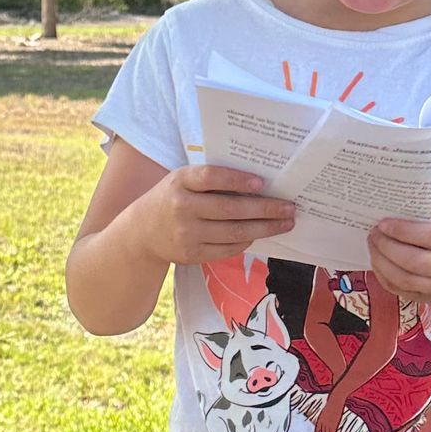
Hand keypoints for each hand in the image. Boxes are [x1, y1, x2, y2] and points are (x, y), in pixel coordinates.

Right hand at [137, 164, 292, 265]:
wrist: (141, 233)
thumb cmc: (170, 199)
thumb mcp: (181, 181)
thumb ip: (209, 180)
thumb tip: (257, 184)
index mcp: (180, 182)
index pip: (212, 177)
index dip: (238, 180)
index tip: (262, 182)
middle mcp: (182, 208)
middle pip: (230, 209)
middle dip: (265, 209)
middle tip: (289, 207)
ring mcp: (187, 234)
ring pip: (234, 233)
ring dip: (264, 228)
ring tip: (284, 223)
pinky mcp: (192, 254)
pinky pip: (227, 249)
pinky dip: (246, 241)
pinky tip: (259, 234)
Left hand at [367, 205, 430, 305]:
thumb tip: (409, 195)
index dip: (404, 230)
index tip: (384, 223)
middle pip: (414, 261)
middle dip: (388, 246)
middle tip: (374, 232)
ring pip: (404, 279)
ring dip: (381, 262)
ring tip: (373, 244)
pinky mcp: (429, 300)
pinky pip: (400, 291)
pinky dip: (383, 276)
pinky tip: (378, 261)